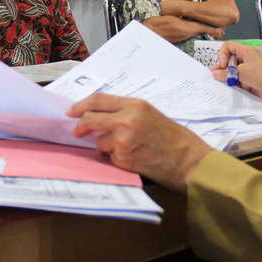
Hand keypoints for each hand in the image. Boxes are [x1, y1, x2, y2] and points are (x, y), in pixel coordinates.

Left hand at [68, 93, 211, 192]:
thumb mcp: (151, 114)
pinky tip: (134, 158)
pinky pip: (110, 158)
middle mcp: (126, 120)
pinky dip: (116, 159)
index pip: (98, 100)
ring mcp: (123, 141)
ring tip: (128, 149)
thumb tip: (101, 116)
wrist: (190, 161)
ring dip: (106, 146)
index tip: (72, 111)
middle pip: (90, 119)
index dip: (80, 105)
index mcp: (135, 105)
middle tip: (77, 132)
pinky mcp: (123, 159)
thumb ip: (126, 112)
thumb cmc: (175, 139)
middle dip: (80, 126)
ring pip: (99, 142)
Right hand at [212, 41, 261, 105]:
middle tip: (217, 76)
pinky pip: (237, 84)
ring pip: (232, 73)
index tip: (223, 65)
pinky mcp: (249, 83)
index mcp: (246, 52)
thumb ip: (226, 73)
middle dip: (222, 68)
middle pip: (228, 61)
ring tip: (224, 84)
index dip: (222, 55)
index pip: (228, 47)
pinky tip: (231, 90)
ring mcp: (248, 72)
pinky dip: (232, 87)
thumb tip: (216, 73)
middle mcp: (246, 61)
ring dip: (227, 79)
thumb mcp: (242, 72)